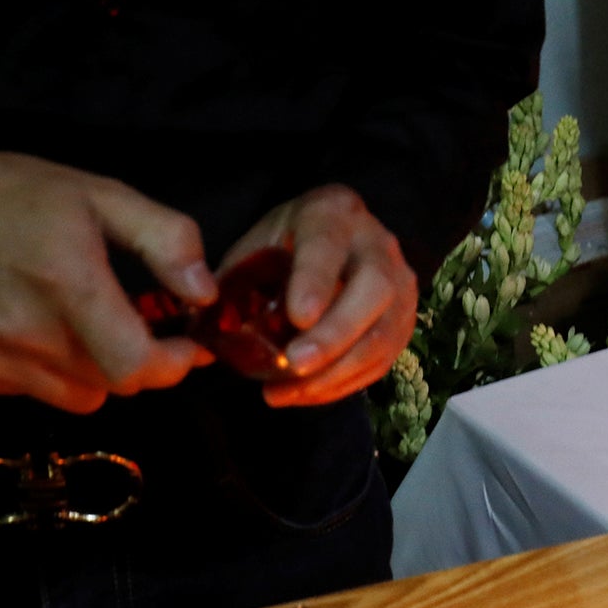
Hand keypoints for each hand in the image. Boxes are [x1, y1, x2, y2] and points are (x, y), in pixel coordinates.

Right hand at [0, 150, 216, 413]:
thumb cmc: (13, 194)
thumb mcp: (100, 196)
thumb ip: (165, 240)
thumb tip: (204, 293)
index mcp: (68, 287)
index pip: (136, 366)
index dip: (175, 363)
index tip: (189, 344)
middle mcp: (27, 332)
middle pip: (114, 384)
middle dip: (143, 361)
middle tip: (146, 328)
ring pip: (77, 396)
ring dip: (98, 372)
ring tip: (91, 329)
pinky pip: (31, 391)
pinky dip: (50, 373)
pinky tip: (45, 333)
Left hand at [222, 185, 416, 407]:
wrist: (335, 242)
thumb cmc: (285, 245)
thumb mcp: (256, 246)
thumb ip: (236, 280)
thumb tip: (202, 323)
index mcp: (333, 214)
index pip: (328, 245)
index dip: (315, 282)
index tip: (297, 317)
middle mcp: (378, 245)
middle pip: (373, 289)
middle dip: (336, 332)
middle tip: (296, 362)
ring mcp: (401, 285)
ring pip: (384, 332)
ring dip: (338, 369)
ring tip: (290, 392)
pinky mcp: (405, 321)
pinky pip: (384, 359)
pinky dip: (345, 383)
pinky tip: (307, 394)